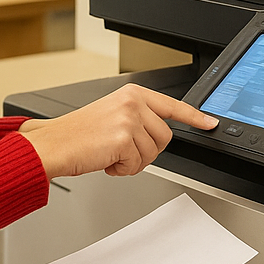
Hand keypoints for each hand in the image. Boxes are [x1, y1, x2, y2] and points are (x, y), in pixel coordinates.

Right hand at [19, 85, 216, 177]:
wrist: (52, 144)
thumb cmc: (76, 134)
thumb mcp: (112, 114)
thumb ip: (138, 118)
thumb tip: (160, 133)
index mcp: (132, 93)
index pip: (173, 105)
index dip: (195, 117)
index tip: (211, 123)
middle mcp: (133, 102)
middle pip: (165, 137)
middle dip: (147, 151)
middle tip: (122, 151)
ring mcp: (130, 119)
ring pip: (153, 153)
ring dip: (133, 162)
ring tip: (110, 154)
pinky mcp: (124, 138)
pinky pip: (138, 165)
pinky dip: (122, 170)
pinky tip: (105, 160)